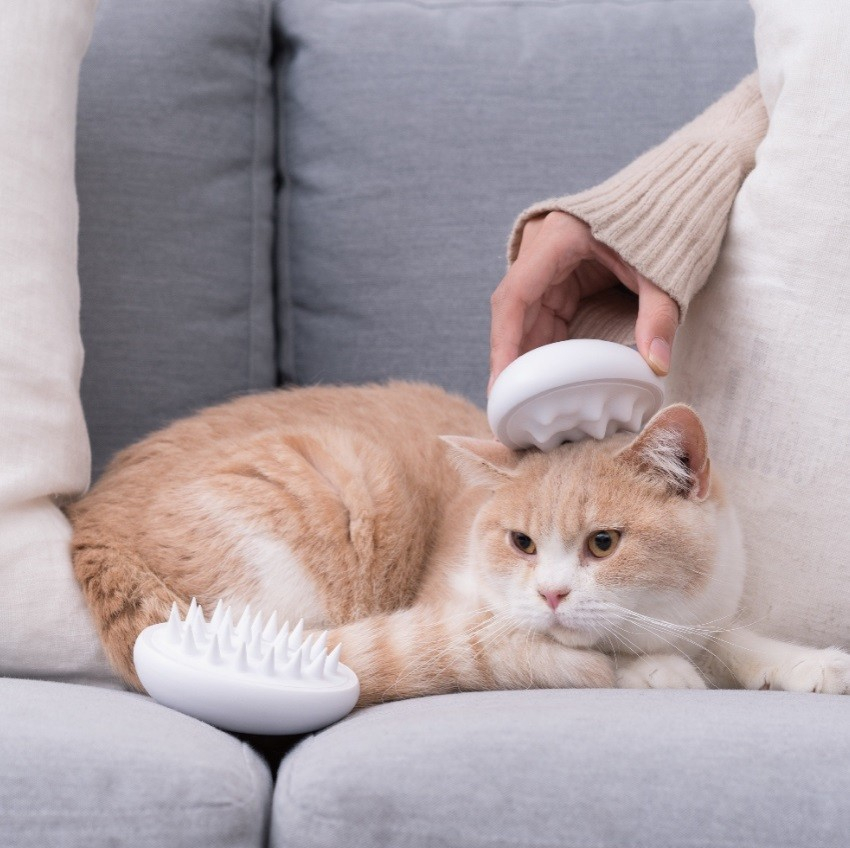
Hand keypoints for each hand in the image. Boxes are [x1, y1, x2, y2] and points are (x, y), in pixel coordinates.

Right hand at [489, 211, 679, 391]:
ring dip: (526, 357)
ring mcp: (551, 266)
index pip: (515, 295)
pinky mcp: (563, 279)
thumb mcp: (663, 270)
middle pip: (514, 311)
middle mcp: (544, 251)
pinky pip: (545, 317)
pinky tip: (543, 379)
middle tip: (506, 404)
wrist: (677, 194)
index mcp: (558, 238)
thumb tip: (658, 365)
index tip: (502, 381)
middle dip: (511, 358)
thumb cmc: (667, 221)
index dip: (504, 341)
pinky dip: (544, 349)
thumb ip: (659, 316)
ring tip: (522, 400)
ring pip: (526, 318)